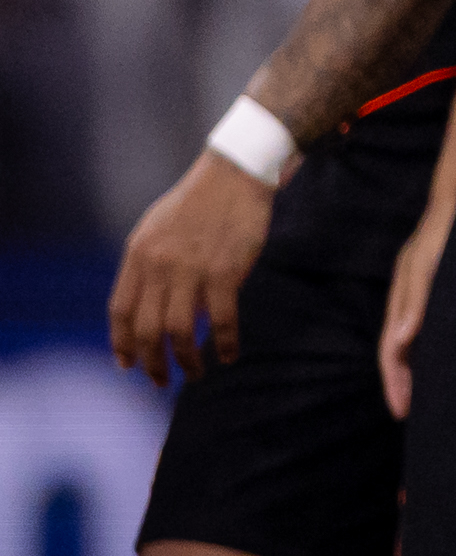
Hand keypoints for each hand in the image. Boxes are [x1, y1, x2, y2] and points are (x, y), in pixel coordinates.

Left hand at [109, 152, 273, 385]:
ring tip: (196, 373)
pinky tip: (230, 355)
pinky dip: (225, 343)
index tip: (127, 365)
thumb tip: (151, 305)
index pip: (120, 310)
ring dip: (187, 360)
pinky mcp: (226, 271)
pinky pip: (222, 319)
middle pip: (147, 329)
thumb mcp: (157, 229)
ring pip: (180, 330)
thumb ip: (149, 265)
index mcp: (138, 254)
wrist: (233, 174)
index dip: (121, 343)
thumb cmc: (198, 202)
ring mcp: (192, 269)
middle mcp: (159, 265)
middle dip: (153, 363)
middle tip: (163, 381)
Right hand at [380, 199, 455, 418]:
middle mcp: (410, 295)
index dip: (394, 380)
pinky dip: (429, 348)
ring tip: (423, 398)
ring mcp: (425, 290)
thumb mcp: (427, 260)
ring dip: (415, 369)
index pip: (391, 348)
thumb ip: (415, 299)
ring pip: (412, 340)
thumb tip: (399, 342)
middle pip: (398, 348)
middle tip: (409, 413)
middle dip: (401, 382)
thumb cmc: (447, 225)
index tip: (402, 411)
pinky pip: (430, 325)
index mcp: (402, 293)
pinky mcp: (443, 284)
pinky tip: (441, 360)